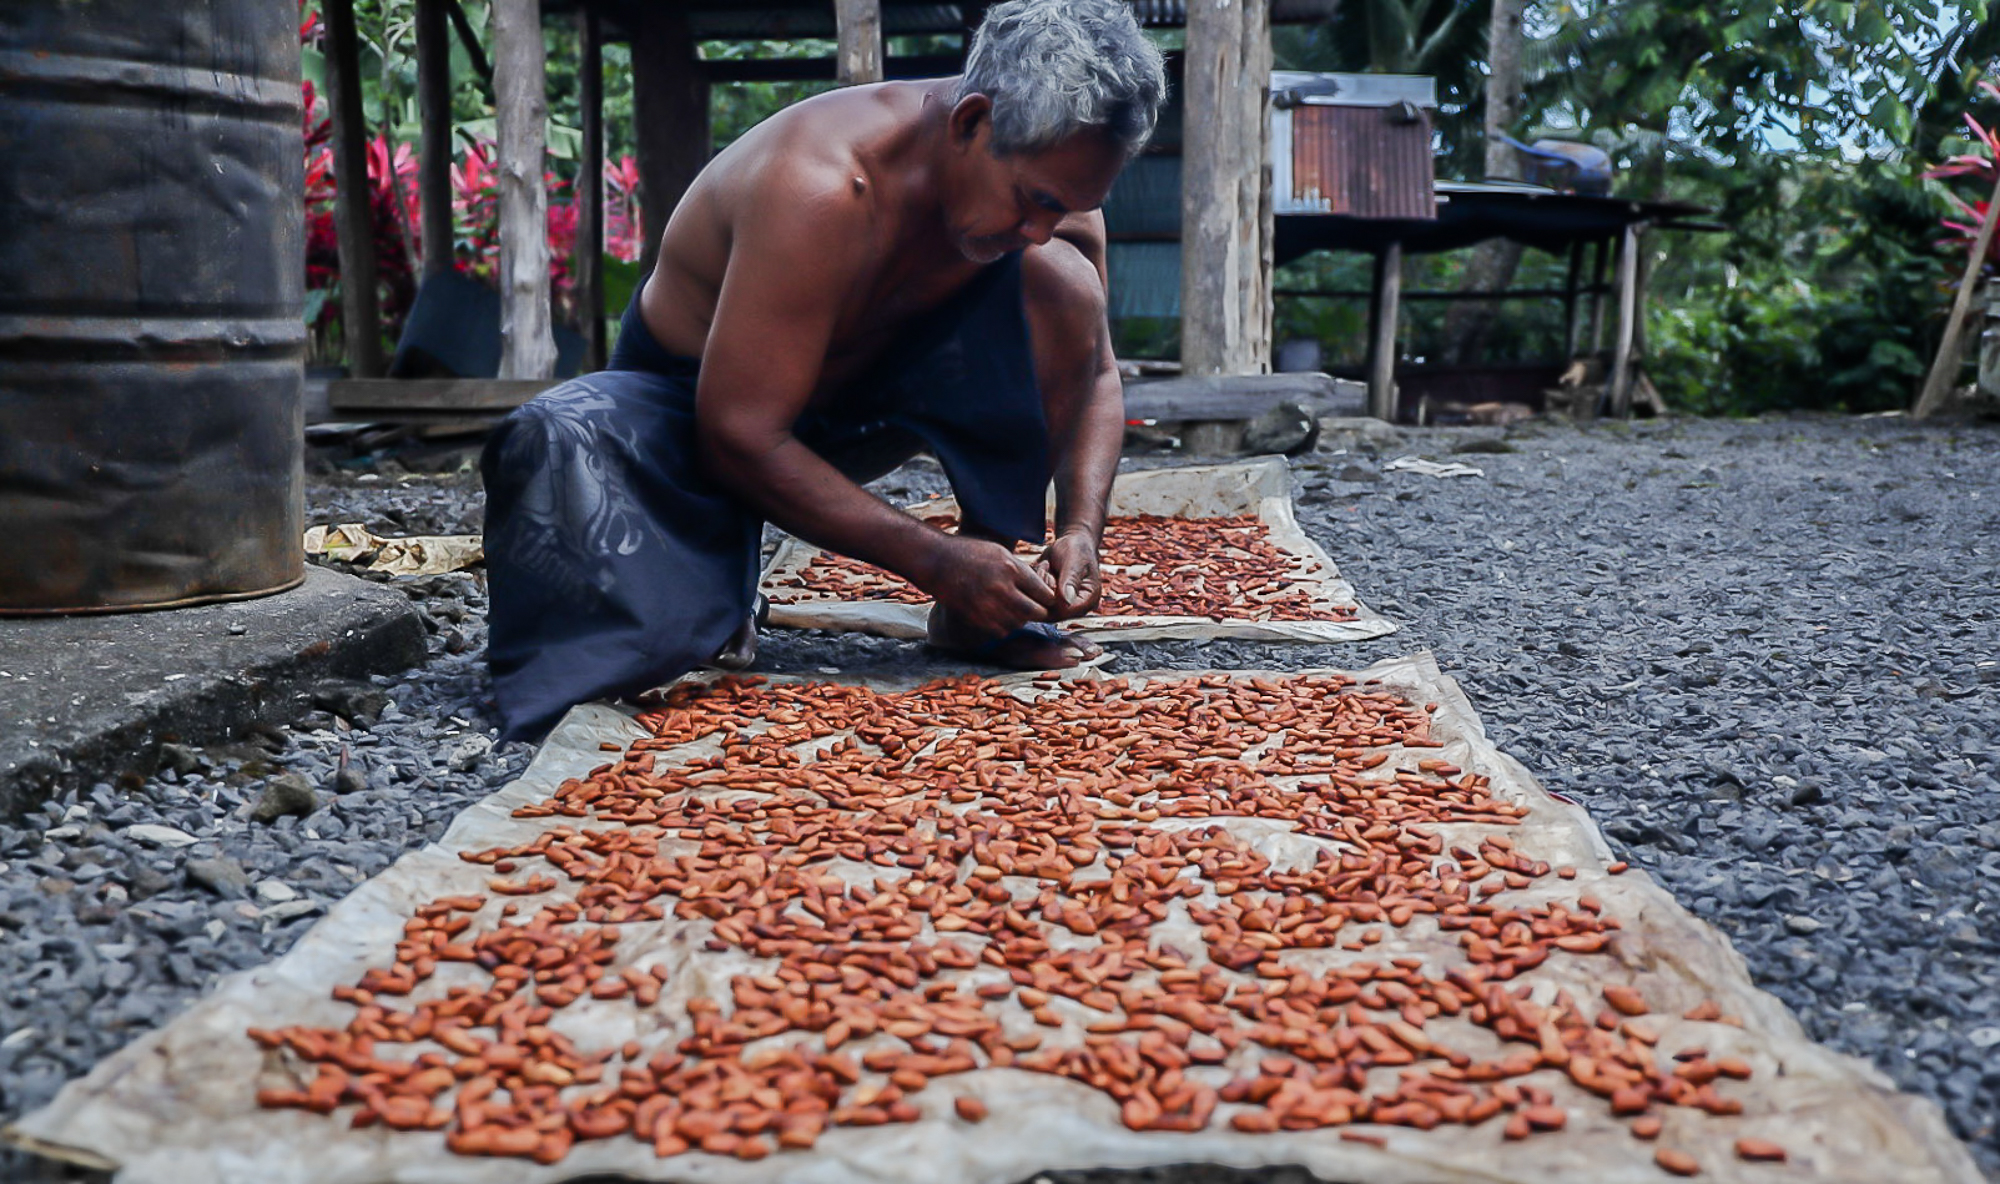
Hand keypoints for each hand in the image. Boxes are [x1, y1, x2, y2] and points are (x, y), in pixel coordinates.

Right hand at [919, 535, 1058, 637]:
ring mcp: (988, 606)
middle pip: (1036, 612)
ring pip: (1019, 623)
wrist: (936, 562)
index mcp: (1011, 569)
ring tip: (1013, 609)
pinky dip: (1005, 626)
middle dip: (1038, 611)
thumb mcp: (1000, 552)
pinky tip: (999, 615)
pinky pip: (1002, 631)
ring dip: (1020, 619)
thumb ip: (1021, 570)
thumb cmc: (969, 553)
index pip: (1045, 594)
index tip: (1043, 597)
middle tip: (1032, 607)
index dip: (1047, 597)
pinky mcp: (976, 618)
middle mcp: (1002, 589)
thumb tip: (1041, 586)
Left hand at [1038, 529, 1101, 620]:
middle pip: (1048, 611)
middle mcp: (1076, 608)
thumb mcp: (1075, 561)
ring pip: (1038, 604)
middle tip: (1047, 566)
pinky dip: (1033, 583)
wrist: (1071, 542)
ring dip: (1038, 583)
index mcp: (1089, 600)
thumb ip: (1070, 580)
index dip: (1051, 595)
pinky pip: (1033, 599)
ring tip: (1047, 566)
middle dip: (1043, 587)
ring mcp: (1062, 606)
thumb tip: (1067, 601)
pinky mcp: (1050, 601)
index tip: (1051, 571)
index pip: (1064, 612)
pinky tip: (1043, 570)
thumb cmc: (1077, 549)